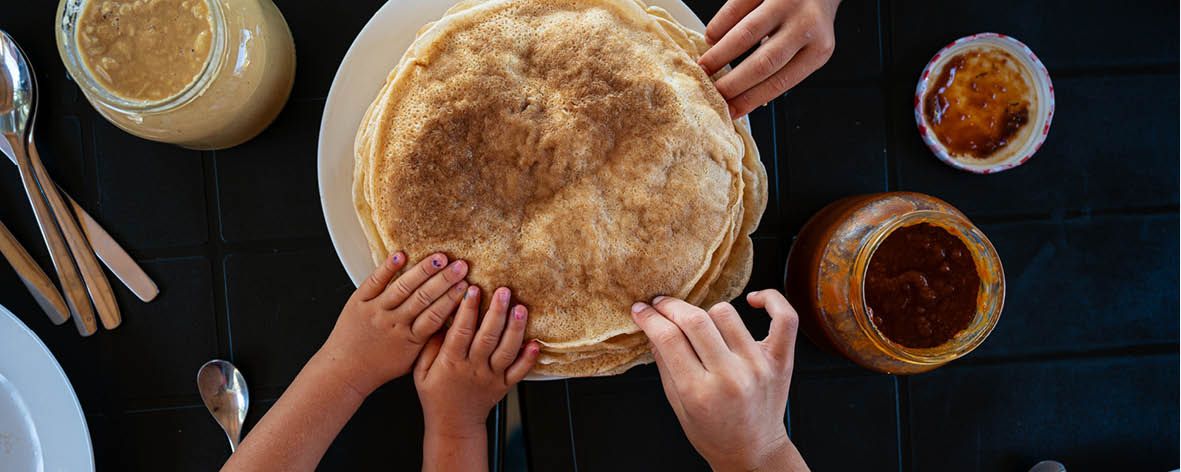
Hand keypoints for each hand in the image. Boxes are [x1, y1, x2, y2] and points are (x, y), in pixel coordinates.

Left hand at [316, 251, 468, 396]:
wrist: (344, 371)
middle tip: (461, 266)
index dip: (452, 299)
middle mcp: (394, 323)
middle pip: (423, 298)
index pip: (435, 316)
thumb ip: (429, 342)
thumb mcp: (411, 361)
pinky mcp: (358, 302)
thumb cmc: (381, 367)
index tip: (467, 285)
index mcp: (410, 340)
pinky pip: (374, 281)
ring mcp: (375, 311)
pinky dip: (388, 268)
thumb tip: (452, 324)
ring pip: (402, 287)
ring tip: (440, 257)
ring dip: (423, 270)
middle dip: (444, 280)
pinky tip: (401, 255)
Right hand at [415, 286, 539, 435]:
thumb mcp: (421, 372)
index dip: (467, 310)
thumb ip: (430, 346)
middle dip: (496, 312)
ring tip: (520, 309)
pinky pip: (519, 372)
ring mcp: (491, 377)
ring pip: (506, 351)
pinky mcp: (504, 385)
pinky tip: (536, 343)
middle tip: (503, 291)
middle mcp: (473, 368)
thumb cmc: (435, 395)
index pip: (460, 332)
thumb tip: (440, 320)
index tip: (472, 289)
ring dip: (515, 329)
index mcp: (451, 362)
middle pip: (487, 337)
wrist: (453, 425)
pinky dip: (529, 359)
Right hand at [630, 290, 808, 471]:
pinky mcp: (780, 361)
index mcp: (699, 392)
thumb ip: (664, 363)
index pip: (668, 338)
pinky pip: (784, 318)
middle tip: (661, 306)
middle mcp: (730, 377)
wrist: (753, 451)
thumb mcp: (677, 404)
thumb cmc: (713, 432)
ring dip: (706, 311)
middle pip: (694, 321)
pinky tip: (753, 299)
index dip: (649, 317)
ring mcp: (758, 366)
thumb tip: (652, 326)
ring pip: (726, 313)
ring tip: (700, 323)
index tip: (641, 309)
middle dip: (670, 307)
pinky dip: (771, 300)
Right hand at [699, 0, 840, 117]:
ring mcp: (785, 2)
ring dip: (720, 54)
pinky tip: (711, 39)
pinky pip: (736, 8)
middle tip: (712, 92)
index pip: (780, 82)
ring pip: (746, 34)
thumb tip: (745, 97)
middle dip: (733, 83)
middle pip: (763, 63)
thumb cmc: (810, 19)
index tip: (730, 111)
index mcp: (818, 50)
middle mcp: (805, 26)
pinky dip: (719, 26)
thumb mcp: (808, 48)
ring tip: (705, 67)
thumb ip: (783, 69)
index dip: (750, 99)